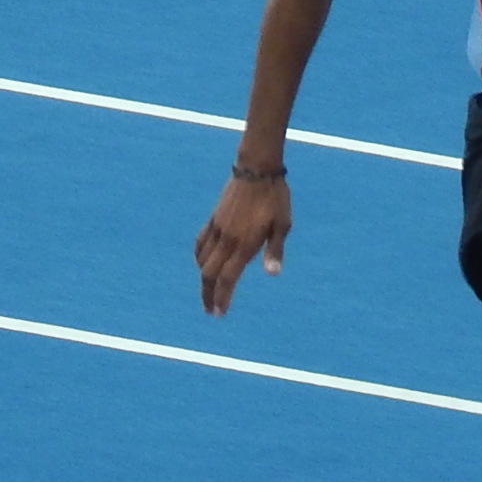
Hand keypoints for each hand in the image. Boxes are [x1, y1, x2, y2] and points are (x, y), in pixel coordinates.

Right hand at [193, 171, 291, 315]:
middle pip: (209, 274)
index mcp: (244, 243)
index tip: (219, 312)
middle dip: (208, 295)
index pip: (228, 278)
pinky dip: (198, 257)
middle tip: (210, 311)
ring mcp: (217, 228)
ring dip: (203, 279)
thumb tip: (273, 273)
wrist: (256, 169)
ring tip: (207, 291)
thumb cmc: (274, 197)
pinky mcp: (214, 219)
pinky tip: (200, 263)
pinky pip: (200, 243)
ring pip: (202, 260)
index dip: (222, 298)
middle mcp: (227, 239)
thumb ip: (275, 250)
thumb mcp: (282, 224)